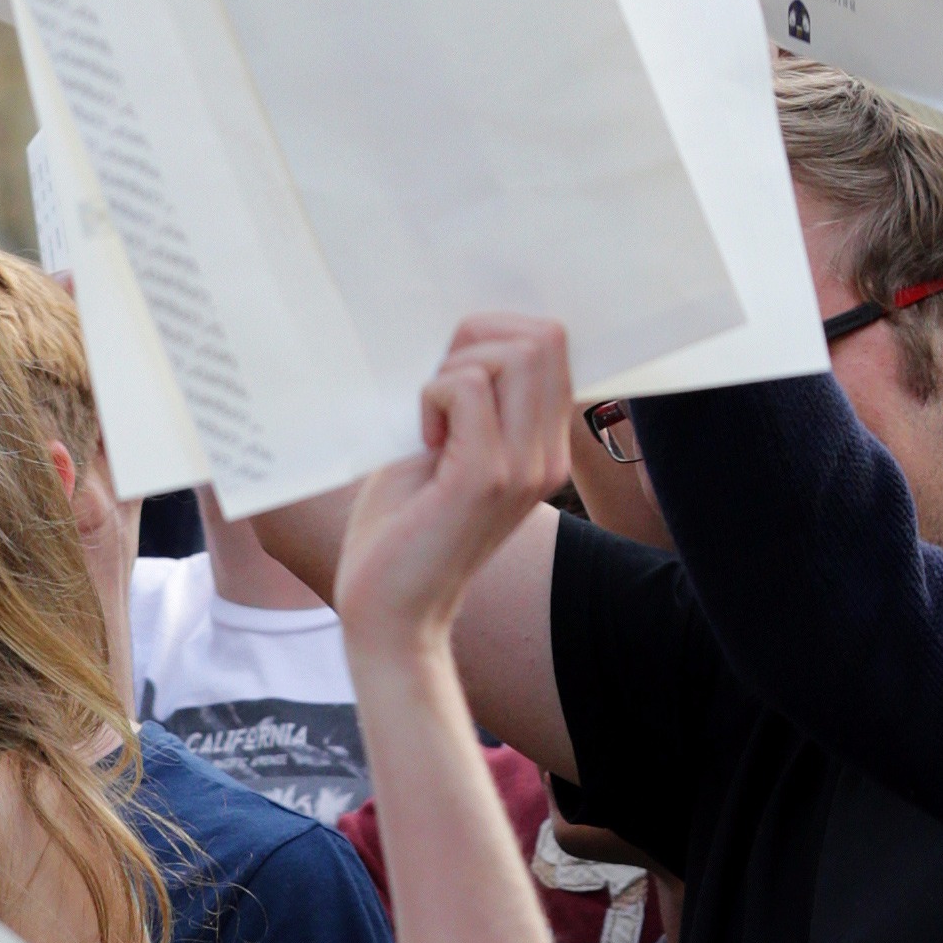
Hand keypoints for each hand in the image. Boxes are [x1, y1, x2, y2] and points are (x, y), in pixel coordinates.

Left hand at [332, 315, 573, 652]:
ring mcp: (524, 465)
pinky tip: (420, 443)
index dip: (497, 334)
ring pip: (513, 354)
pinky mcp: (486, 477)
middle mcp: (547, 454)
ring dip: (452, 369)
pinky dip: (430, 397)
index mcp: (543, 445)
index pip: (553, 344)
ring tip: (428, 422)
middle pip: (542, 337)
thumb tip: (465, 331)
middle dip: (476, 340)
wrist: (389, 611)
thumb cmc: (402, 528)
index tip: (450, 375)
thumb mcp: (443, 448)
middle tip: (435, 391)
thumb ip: (468, 398)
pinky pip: (465, 388)